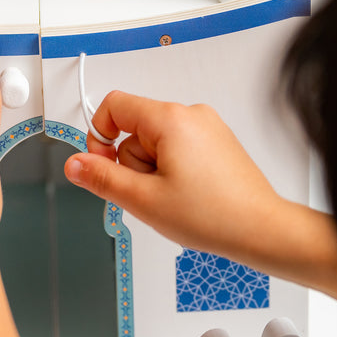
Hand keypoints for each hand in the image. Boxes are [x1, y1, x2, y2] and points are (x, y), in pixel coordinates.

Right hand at [64, 91, 280, 256]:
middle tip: (151, 194)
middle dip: (133, 164)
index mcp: (171, 119)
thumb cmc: (213, 216)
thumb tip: (74, 164)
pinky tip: (187, 197)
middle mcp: (191, 115)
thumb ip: (102, 178)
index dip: (98, 136)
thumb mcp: (143, 200)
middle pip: (134, 129)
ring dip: (153, 171)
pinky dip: (172, 172)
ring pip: (156, 143)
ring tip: (173, 199)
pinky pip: (177, 150)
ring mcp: (207, 128)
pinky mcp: (216, 144)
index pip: (114, 106)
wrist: (261, 231)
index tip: (102, 166)